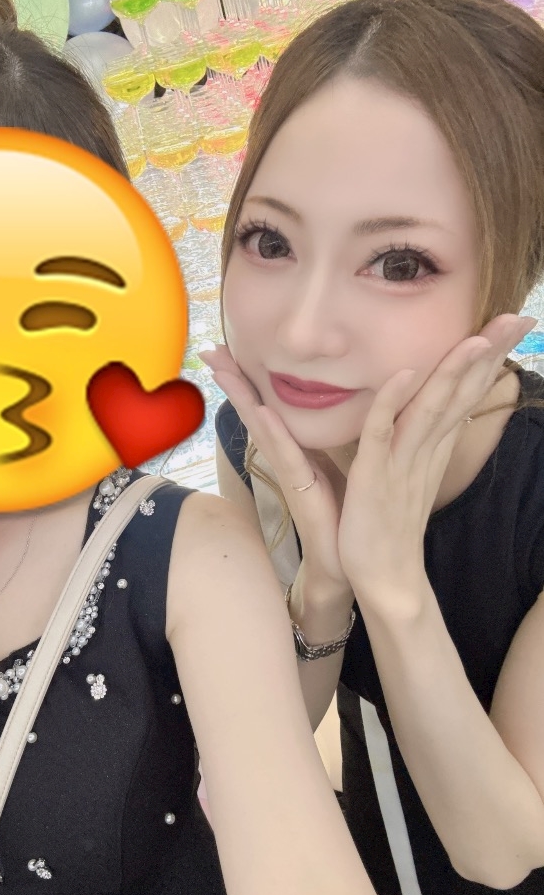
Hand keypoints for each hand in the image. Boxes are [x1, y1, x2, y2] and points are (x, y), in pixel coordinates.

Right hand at [201, 344, 349, 595]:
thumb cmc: (343, 518)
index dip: (248, 379)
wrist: (344, 565)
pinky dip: (272, 434)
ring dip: (242, 398)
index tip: (230, 350)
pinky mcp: (302, 490)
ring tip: (223, 369)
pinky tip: (261, 412)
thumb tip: (333, 414)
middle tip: (210, 349)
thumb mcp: (339, 469)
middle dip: (233, 380)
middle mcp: (287, 459)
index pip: (268, 407)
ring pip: (262, 428)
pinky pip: (286, 456)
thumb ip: (332, 442)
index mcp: (297, 451)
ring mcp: (290, 474)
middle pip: (256, 410)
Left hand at [338, 314, 535, 598]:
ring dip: (454, 372)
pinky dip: (393, 402)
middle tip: (521, 316)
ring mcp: (402, 463)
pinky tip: (407, 373)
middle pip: (460, 394)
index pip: (465, 393)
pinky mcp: (374, 477)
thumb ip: (426, 440)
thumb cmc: (390, 525)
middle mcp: (425, 450)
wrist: (384, 578)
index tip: (514, 322)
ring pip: (431, 408)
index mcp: (433, 446)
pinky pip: (382, 433)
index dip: (488, 358)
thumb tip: (442, 411)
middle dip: (488, 354)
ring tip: (480, 338)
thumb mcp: (412, 474)